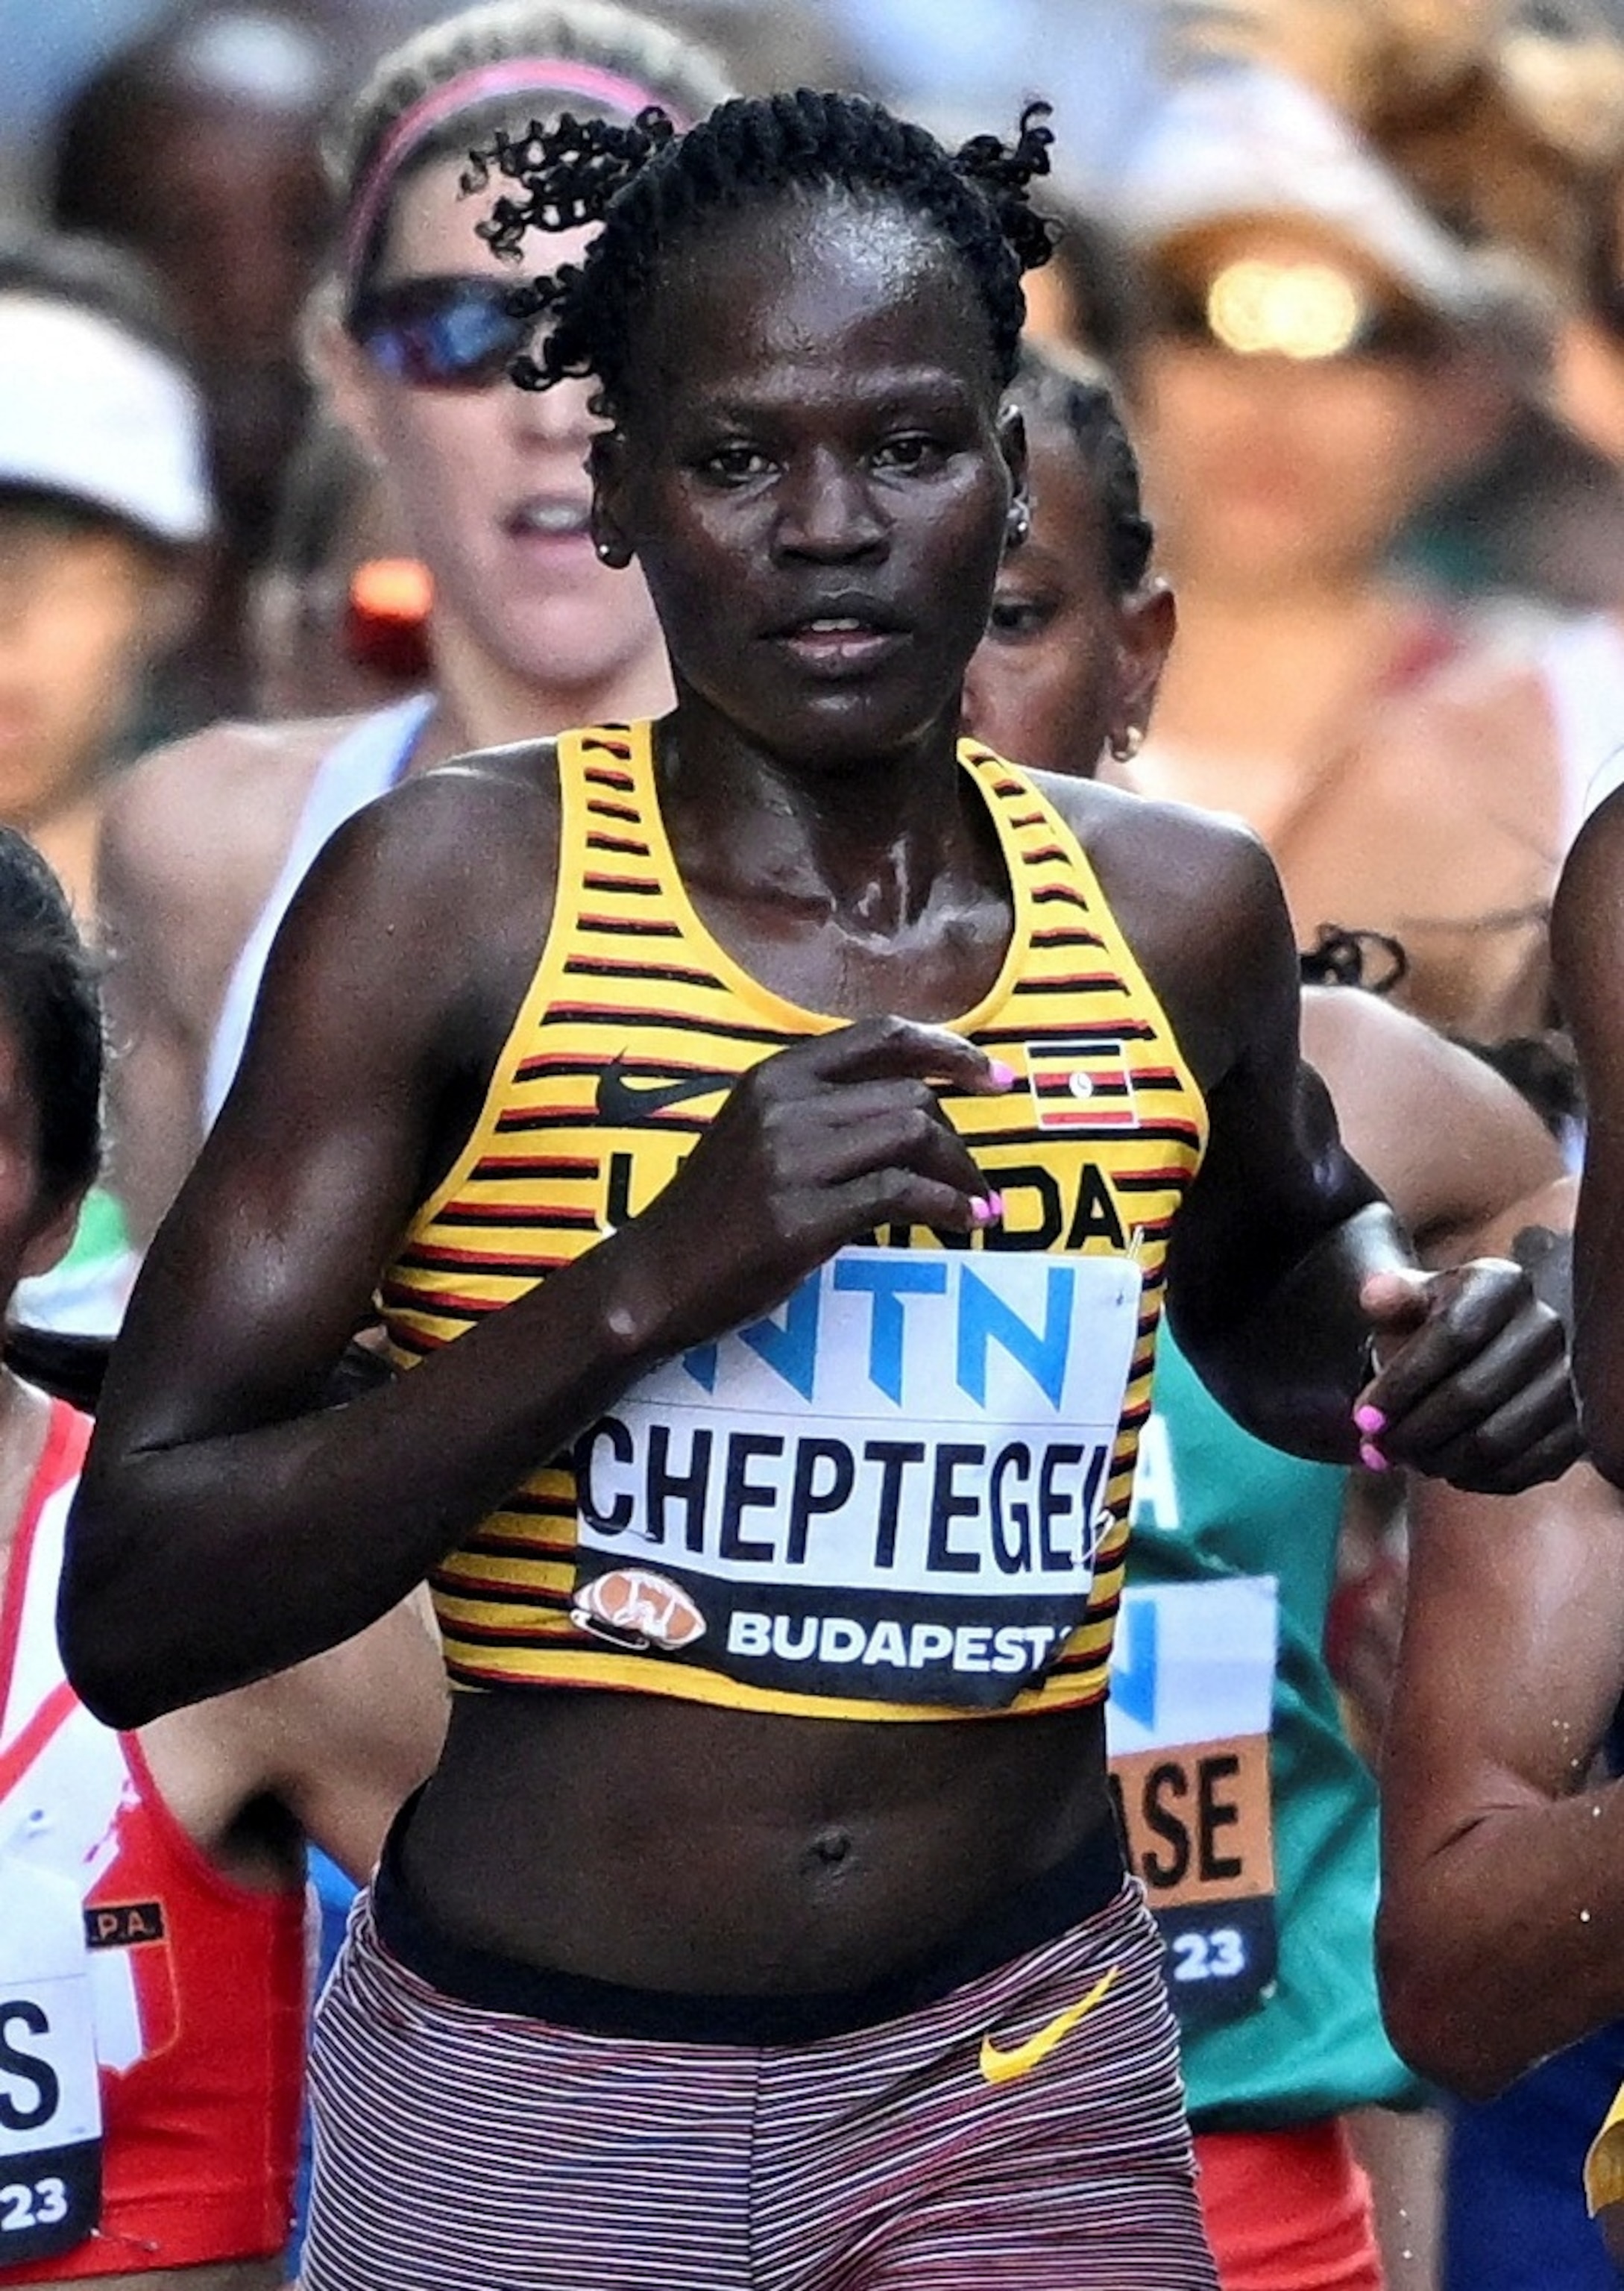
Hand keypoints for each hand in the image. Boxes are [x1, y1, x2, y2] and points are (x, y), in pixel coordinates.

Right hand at [614, 1015, 1012, 1356]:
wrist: (653, 1278)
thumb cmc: (714, 1214)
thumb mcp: (758, 1135)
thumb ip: (821, 1110)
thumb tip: (916, 1109)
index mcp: (775, 1074)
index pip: (882, 1035)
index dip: (950, 1049)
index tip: (994, 1076)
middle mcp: (784, 1104)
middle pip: (910, 1093)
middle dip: (959, 1137)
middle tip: (978, 1177)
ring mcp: (791, 1158)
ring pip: (914, 1133)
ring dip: (961, 1171)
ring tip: (979, 1203)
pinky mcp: (802, 1216)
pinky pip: (902, 1193)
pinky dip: (948, 1205)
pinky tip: (963, 1222)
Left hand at [1354, 1261, 1579, 1493]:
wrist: (1485, 1351)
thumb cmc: (1435, 1326)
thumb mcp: (1410, 1303)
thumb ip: (1389, 1298)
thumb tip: (1375, 1296)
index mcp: (1501, 1284)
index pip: (1452, 1335)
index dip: (1402, 1383)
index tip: (1362, 1419)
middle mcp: (1544, 1327)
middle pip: (1472, 1394)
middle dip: (1413, 1432)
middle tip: (1379, 1450)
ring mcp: (1567, 1380)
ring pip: (1497, 1440)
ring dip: (1439, 1460)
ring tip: (1407, 1460)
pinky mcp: (1576, 1429)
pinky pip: (1524, 1469)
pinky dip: (1476, 1480)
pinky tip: (1446, 1471)